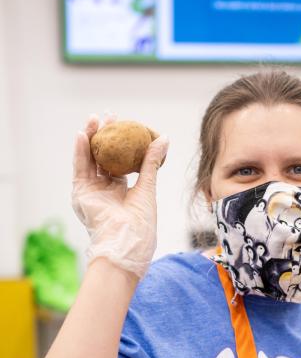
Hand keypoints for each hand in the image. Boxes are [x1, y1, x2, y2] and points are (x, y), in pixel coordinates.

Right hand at [72, 114, 168, 278]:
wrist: (128, 241)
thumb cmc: (142, 221)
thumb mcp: (148, 186)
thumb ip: (151, 162)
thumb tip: (163, 138)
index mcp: (121, 190)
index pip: (117, 162)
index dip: (120, 143)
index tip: (123, 124)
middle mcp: (104, 190)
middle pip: (101, 157)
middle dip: (104, 136)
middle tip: (108, 115)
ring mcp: (92, 192)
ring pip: (89, 160)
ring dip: (90, 138)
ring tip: (94, 118)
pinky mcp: (81, 194)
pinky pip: (79, 169)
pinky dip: (80, 151)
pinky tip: (82, 135)